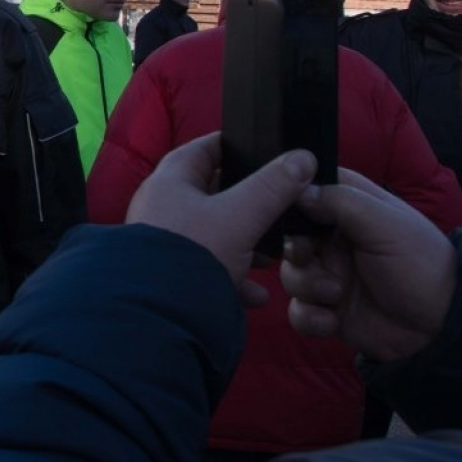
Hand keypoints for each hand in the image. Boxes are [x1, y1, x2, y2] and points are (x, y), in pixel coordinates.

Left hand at [127, 132, 315, 305]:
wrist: (158, 315)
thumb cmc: (193, 254)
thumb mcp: (240, 216)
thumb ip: (272, 187)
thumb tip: (303, 158)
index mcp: (169, 182)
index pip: (203, 150)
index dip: (234, 146)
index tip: (264, 148)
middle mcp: (161, 209)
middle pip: (212, 196)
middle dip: (249, 204)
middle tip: (281, 208)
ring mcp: (164, 244)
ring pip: (213, 236)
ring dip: (244, 246)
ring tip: (273, 256)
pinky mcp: (169, 276)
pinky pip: (207, 272)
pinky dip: (233, 280)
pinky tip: (257, 296)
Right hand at [280, 167, 456, 362]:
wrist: (443, 328)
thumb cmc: (420, 264)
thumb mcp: (385, 224)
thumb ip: (340, 201)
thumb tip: (297, 190)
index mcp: (349, 209)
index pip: (307, 191)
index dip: (291, 199)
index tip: (286, 210)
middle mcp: (334, 241)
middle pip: (289, 236)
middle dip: (295, 250)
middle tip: (309, 257)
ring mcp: (328, 276)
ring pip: (290, 274)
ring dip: (307, 285)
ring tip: (336, 294)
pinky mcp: (327, 310)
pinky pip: (298, 311)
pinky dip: (310, 317)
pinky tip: (333, 320)